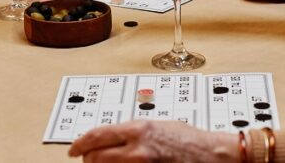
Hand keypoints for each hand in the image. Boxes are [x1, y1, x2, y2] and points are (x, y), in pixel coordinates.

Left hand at [68, 120, 237, 161]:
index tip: (73, 149)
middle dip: (89, 160)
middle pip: (95, 158)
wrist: (211, 155)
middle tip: (90, 160)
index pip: (96, 136)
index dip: (79, 144)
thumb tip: (112, 139)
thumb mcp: (157, 126)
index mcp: (138, 130)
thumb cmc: (189, 140)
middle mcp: (137, 149)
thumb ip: (132, 133)